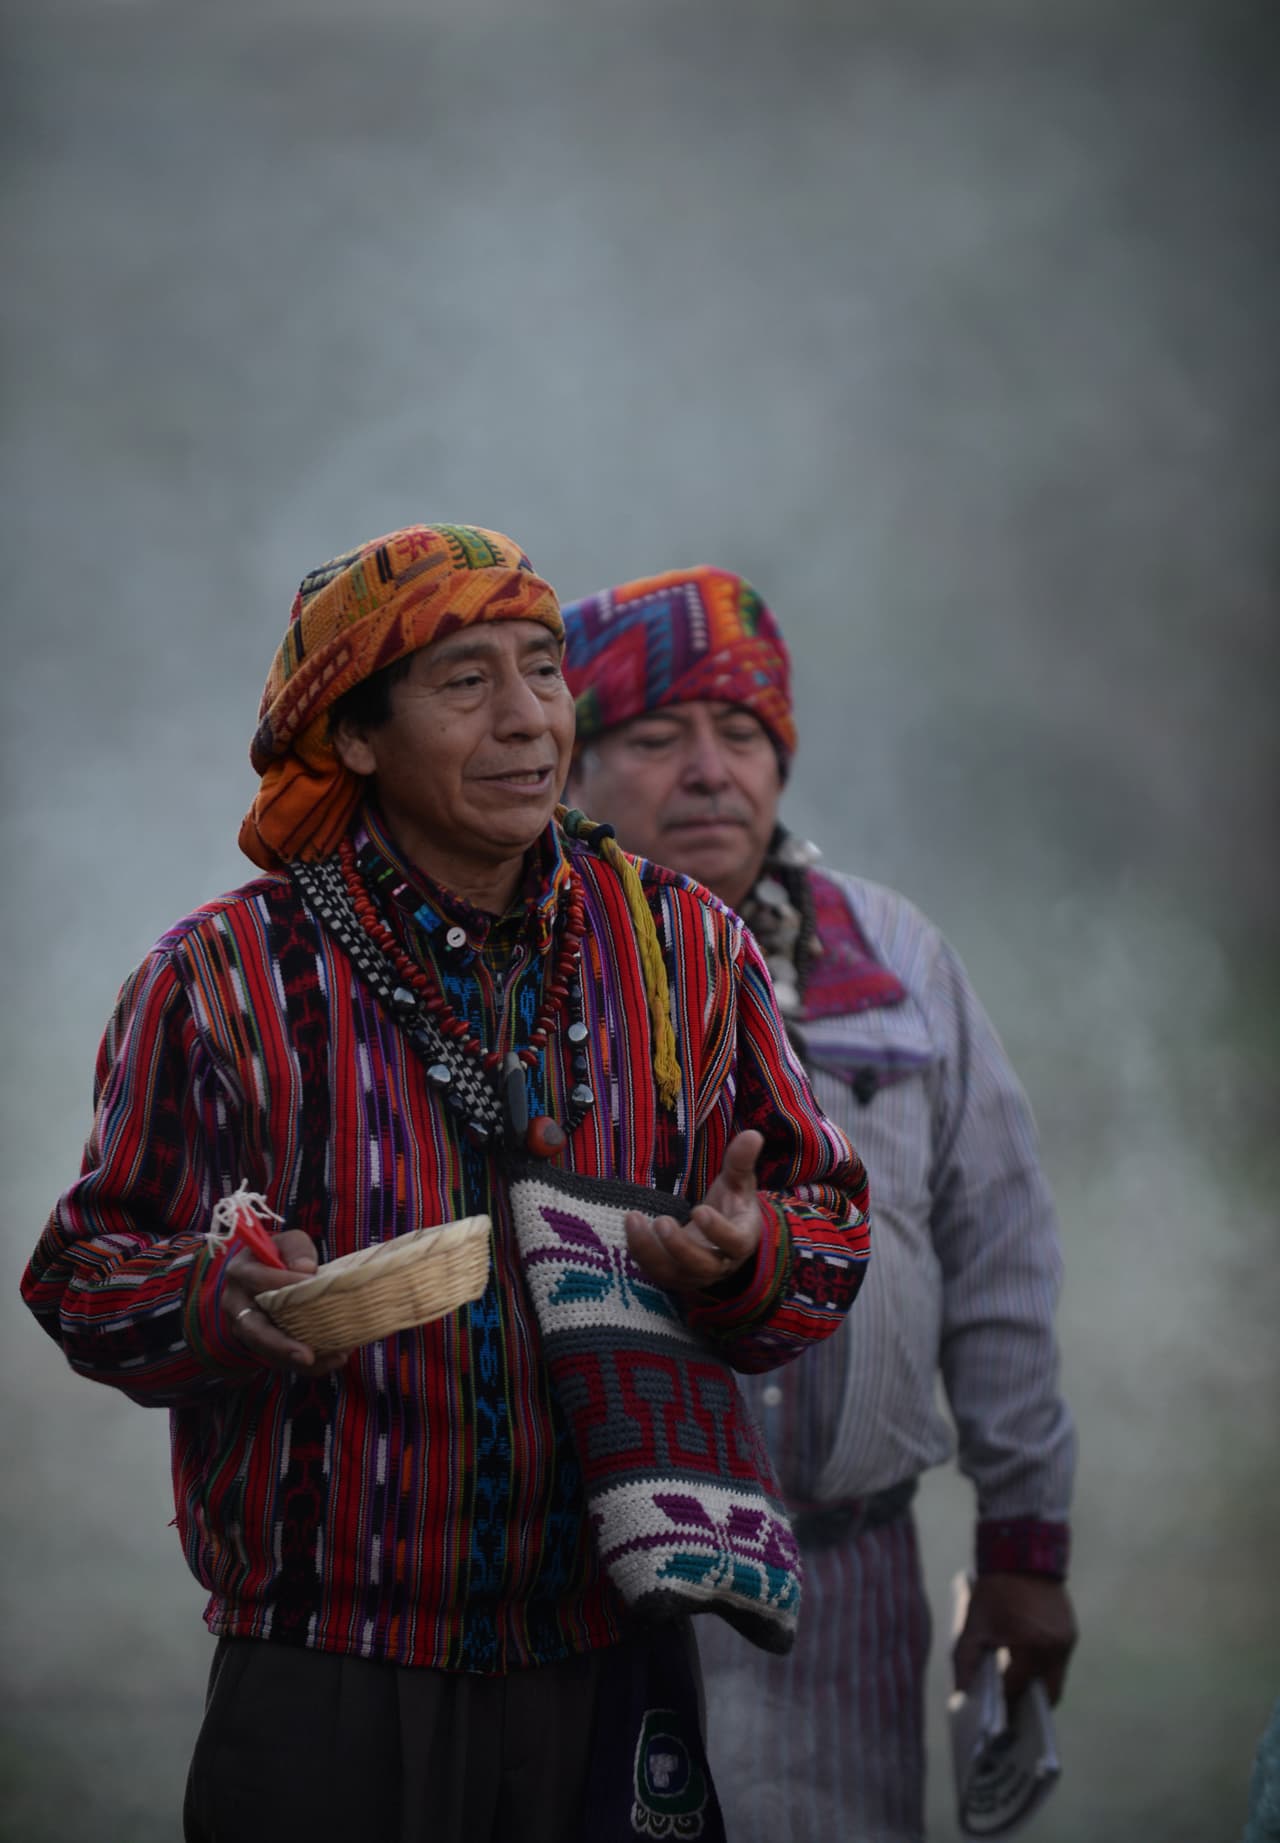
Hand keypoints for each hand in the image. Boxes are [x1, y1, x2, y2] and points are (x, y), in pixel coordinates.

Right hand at [221, 1230, 351, 1376]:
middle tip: (307, 1356)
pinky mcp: (263, 1345)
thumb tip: (306, 1269)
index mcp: (240, 1273)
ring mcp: (247, 1329)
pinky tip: (333, 1360)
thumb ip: (296, 1249)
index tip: (311, 1282)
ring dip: (299, 1360)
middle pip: (253, 1330)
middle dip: (280, 1345)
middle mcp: (237, 1305)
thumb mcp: (288, 1242)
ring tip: (333, 1358)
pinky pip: (282, 1360)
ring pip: (267, 1351)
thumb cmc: (280, 1256)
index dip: (283, 1282)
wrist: (266, 1274)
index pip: (257, 1279)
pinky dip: (308, 1365)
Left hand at [625, 1129, 762, 1292]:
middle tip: (660, 1221)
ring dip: (649, 1251)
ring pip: (672, 1274)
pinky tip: (630, 1226)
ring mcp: (694, 1274)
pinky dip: (639, 1252)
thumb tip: (753, 1134)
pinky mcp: (673, 1276)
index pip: (734, 1243)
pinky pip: (653, 1272)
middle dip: (679, 1247)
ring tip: (633, 1218)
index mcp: (742, 1240)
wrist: (721, 1236)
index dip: (717, 1231)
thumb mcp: (738, 1181)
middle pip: (702, 1266)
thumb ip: (741, 1161)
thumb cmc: (732, 1204)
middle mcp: (719, 1264)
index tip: (699, 1209)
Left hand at [953, 1573, 1077, 1706]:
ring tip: (1016, 1688)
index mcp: (1032, 1647)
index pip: (1019, 1689)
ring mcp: (1067, 1642)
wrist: (1022, 1556)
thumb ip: (965, 1661)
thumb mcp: (974, 1624)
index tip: (996, 1717)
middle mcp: (1055, 1648)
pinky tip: (1026, 1665)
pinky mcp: (1072, 1633)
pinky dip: (1044, 1667)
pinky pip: (1059, 1662)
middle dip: (1029, 1704)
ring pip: (1055, 1679)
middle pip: (1047, 1694)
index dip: (1006, 1704)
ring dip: (1037, 1684)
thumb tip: (961, 1694)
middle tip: (1011, 1711)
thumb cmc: (994, 1591)